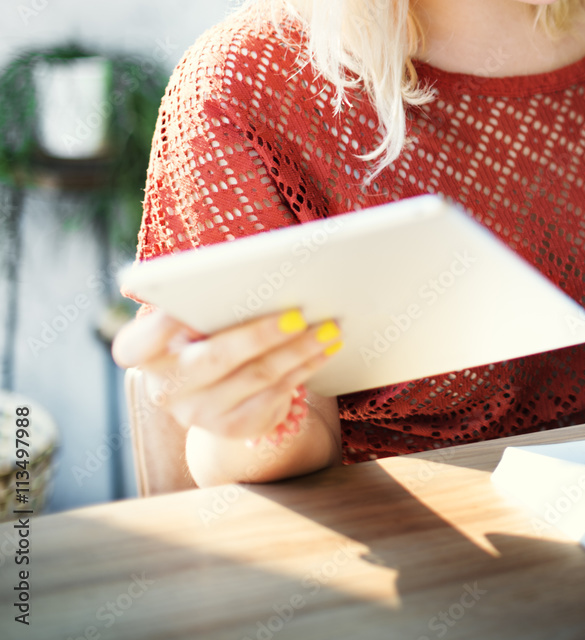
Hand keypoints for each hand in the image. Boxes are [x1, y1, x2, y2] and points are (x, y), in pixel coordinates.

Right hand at [111, 307, 342, 440]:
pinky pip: (276, 394)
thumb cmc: (207, 329)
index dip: (159, 327)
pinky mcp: (232, 426)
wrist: (216, 385)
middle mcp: (165, 388)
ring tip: (330, 326)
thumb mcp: (197, 315)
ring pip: (256, 376)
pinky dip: (306, 366)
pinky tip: (327, 348)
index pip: (134, 345)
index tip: (186, 306)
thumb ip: (210, 299)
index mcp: (145, 353)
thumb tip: (260, 276)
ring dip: (299, 348)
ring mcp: (198, 413)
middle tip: (299, 313)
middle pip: (215, 358)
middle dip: (261, 334)